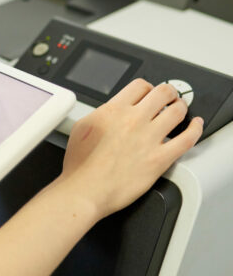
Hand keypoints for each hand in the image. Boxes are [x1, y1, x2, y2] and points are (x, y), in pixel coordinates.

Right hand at [59, 79, 202, 219]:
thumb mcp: (82, 128)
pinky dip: (196, 129)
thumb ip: (100, 114)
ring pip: (177, 111)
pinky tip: (195, 125)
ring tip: (180, 110)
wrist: (85, 190)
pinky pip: (187, 139)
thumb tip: (111, 111)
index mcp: (113, 110)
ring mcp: (149, 139)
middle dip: (168, 93)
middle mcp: (133, 120)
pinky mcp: (160, 159)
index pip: (140, 86)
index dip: (147, 88)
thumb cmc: (80, 166)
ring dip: (181, 107)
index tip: (148, 94)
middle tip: (169, 98)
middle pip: (163, 92)